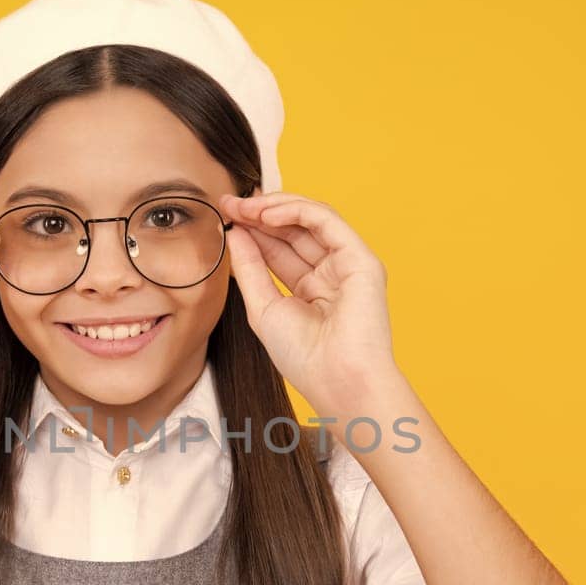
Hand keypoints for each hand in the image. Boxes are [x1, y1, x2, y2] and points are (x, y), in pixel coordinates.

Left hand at [219, 191, 397, 412]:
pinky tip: (267, 214)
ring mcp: (348, 265)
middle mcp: (331, 273)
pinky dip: (297, 211)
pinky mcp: (361, 259)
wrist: (336, 381)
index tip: (224, 216)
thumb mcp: (263, 308)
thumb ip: (250, 269)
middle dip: (260, 214)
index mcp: (311, 289)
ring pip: (311, 220)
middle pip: (293, 231)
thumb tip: (234, 233)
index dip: (252, 230)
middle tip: (228, 203)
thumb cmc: (304, 357)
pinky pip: (327, 222)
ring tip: (244, 207)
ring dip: (275, 208)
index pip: (279, 249)